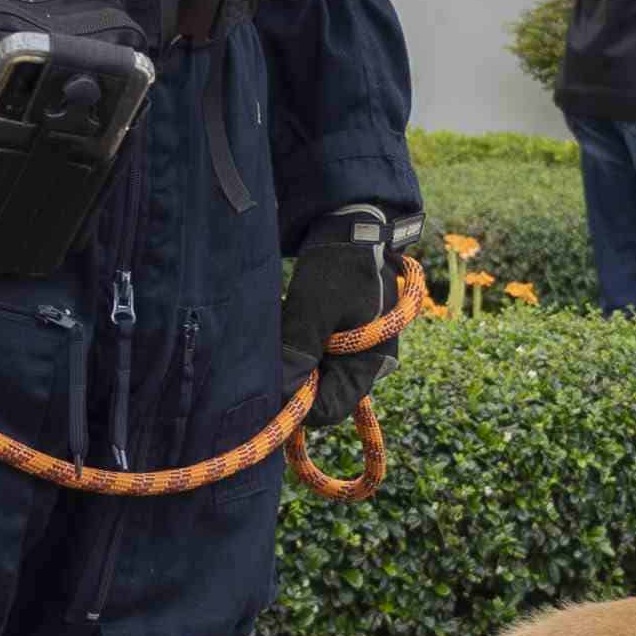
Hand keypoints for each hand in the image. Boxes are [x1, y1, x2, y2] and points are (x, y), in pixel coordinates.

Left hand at [285, 204, 407, 439]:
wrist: (350, 226)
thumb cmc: (339, 266)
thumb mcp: (315, 308)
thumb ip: (300, 352)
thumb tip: (282, 396)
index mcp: (368, 364)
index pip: (329, 409)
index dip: (297, 403)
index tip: (269, 385)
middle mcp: (361, 363)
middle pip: (317, 391)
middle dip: (289, 377)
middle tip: (268, 353)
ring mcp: (348, 350)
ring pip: (309, 372)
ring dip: (287, 358)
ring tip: (276, 330)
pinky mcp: (334, 334)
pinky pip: (307, 352)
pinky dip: (291, 343)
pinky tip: (282, 322)